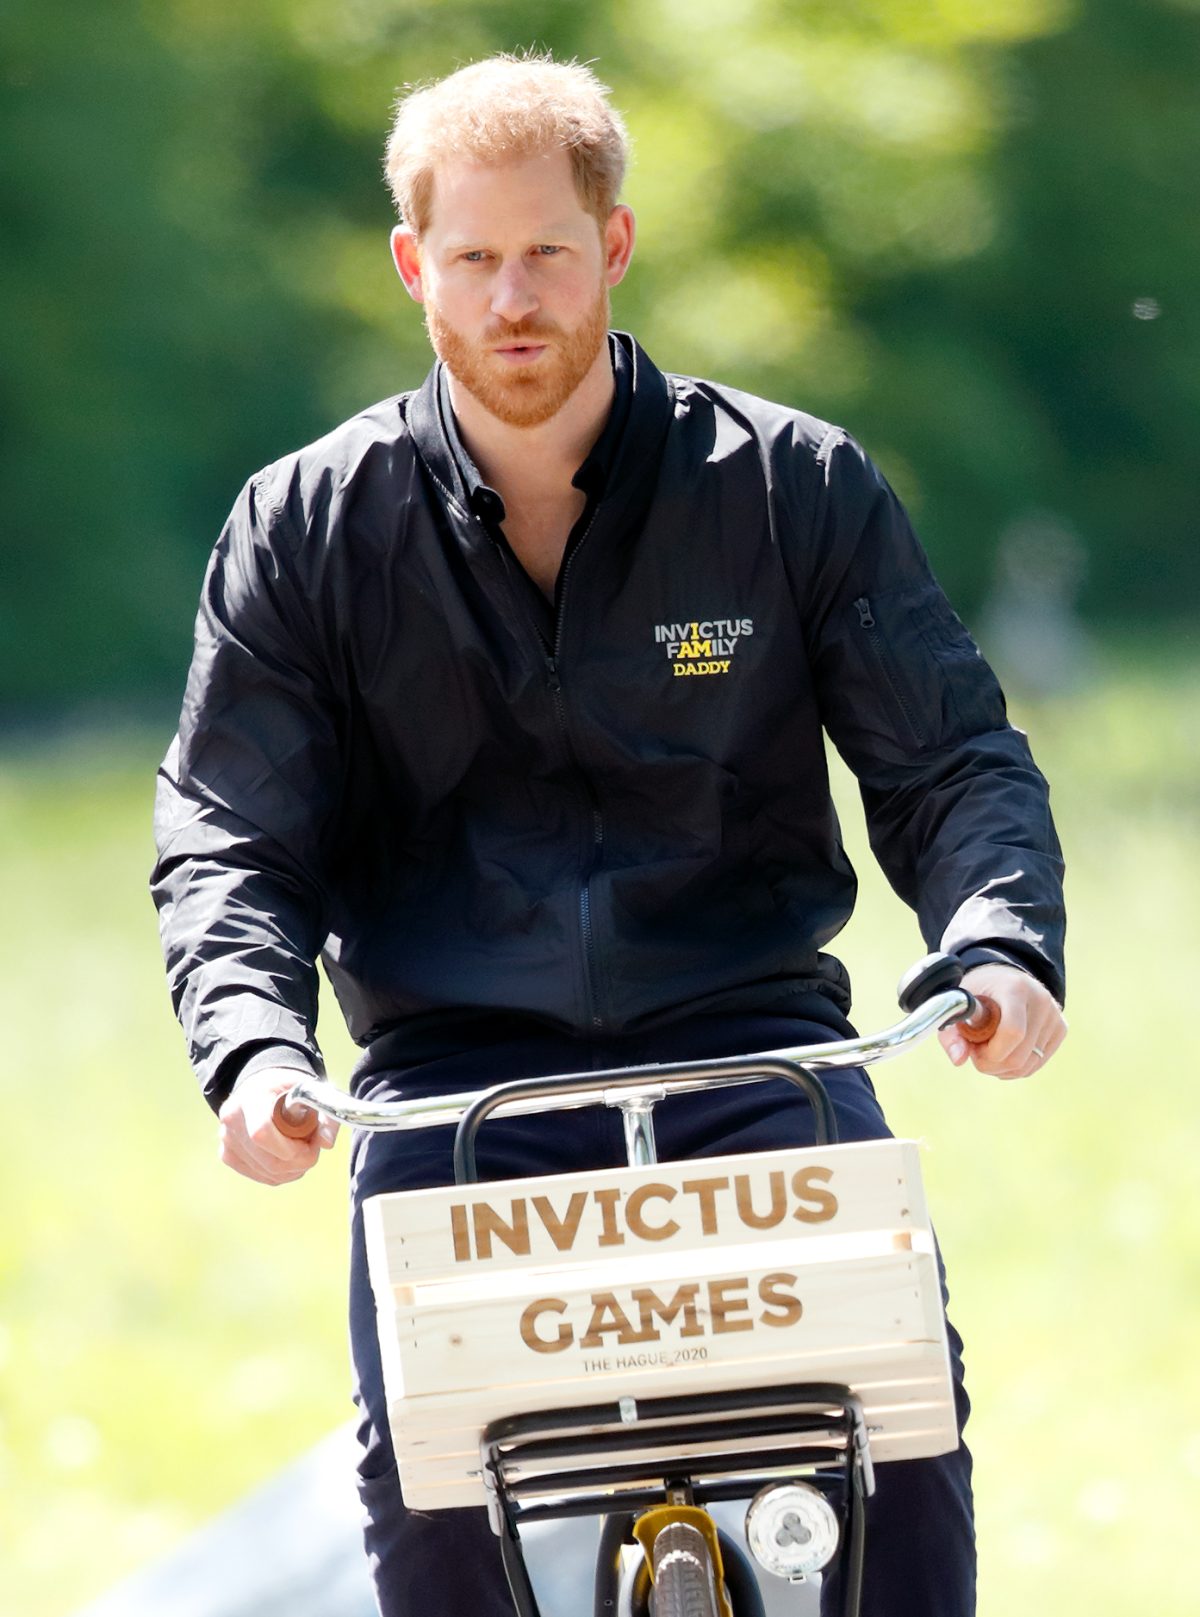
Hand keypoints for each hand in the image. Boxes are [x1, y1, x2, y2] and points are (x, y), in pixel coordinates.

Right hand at [217, 1066, 338, 1184]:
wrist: (260, 1085)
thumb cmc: (286, 1088)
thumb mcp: (310, 1090)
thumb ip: (324, 1113)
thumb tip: (326, 1143)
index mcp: (250, 1098)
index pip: (262, 1133)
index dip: (290, 1148)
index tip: (310, 1143)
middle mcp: (232, 1120)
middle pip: (269, 1160)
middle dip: (299, 1162)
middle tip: (312, 1149)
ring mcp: (227, 1140)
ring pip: (267, 1172)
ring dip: (293, 1169)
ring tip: (301, 1149)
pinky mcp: (227, 1155)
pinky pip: (261, 1176)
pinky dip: (281, 1173)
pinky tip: (288, 1158)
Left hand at [939, 964, 1066, 1078]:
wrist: (1002, 978)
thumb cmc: (977, 993)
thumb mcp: (958, 1006)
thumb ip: (952, 1033)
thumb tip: (958, 1059)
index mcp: (1015, 988)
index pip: (1012, 1032)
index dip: (991, 1052)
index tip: (974, 1048)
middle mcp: (1041, 1000)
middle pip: (1020, 1056)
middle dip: (992, 1064)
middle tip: (977, 1052)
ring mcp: (1054, 1015)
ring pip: (1029, 1065)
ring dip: (1003, 1068)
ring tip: (989, 1050)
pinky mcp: (1061, 1029)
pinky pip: (1037, 1064)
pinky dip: (1016, 1067)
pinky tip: (1004, 1052)